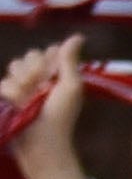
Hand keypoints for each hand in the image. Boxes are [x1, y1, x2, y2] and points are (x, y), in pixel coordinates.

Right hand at [3, 42, 85, 178]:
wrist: (40, 142)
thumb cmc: (61, 116)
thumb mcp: (70, 87)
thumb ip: (69, 61)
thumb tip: (78, 36)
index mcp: (57, 75)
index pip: (46, 52)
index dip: (47, 60)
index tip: (52, 74)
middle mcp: (40, 78)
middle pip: (28, 56)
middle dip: (33, 70)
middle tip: (39, 89)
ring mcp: (22, 87)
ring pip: (14, 67)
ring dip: (21, 83)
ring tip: (28, 100)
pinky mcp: (7, 98)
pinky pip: (3, 84)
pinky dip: (10, 94)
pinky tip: (17, 105)